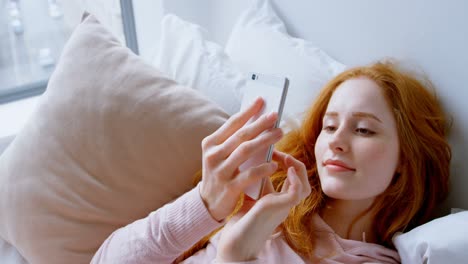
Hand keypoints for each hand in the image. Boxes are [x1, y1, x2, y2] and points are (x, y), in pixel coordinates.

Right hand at [199, 97, 282, 221]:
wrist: (208, 203)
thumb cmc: (220, 173)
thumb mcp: (221, 155)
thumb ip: (234, 141)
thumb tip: (257, 121)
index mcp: (210, 144)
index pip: (231, 123)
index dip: (247, 111)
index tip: (262, 100)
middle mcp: (213, 155)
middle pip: (241, 135)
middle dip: (260, 124)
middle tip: (276, 116)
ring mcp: (220, 172)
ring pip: (246, 151)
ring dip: (265, 141)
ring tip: (280, 133)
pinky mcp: (229, 187)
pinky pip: (250, 175)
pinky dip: (263, 168)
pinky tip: (275, 164)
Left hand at [216, 150, 310, 261]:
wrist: (235, 241)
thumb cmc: (242, 218)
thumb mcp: (252, 193)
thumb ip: (257, 178)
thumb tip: (254, 156)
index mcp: (279, 200)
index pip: (293, 179)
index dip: (286, 162)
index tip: (273, 152)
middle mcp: (285, 204)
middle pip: (302, 182)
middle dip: (294, 163)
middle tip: (281, 153)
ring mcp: (284, 207)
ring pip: (304, 187)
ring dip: (298, 169)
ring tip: (286, 157)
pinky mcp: (280, 208)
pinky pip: (298, 192)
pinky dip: (295, 179)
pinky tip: (287, 169)